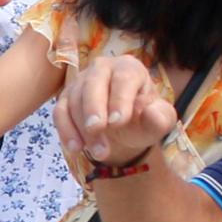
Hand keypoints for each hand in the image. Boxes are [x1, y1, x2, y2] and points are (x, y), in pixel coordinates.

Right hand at [58, 49, 176, 171]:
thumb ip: (161, 118)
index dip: (120, 99)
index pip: (123, 78)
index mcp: (129, 68)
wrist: (125, 128)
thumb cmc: (143, 119)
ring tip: (99, 153)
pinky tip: (76, 148)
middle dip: (93, 108)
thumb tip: (152, 113)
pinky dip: (65, 130)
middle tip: (96, 129)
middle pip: (93, 83)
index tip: (118, 122)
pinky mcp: (66, 99)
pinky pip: (60, 112)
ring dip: (83, 127)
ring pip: (74, 99)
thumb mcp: (159, 121)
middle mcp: (102, 68)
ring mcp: (81, 82)